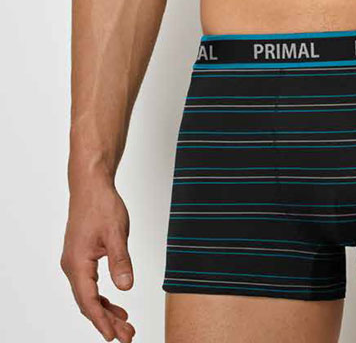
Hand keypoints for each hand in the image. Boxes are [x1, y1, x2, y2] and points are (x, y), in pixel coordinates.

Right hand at [60, 179, 135, 341]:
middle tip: (127, 335)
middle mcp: (72, 266)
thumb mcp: (117, 233)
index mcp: (77, 263)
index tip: (113, 337)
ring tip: (124, 324)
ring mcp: (74, 262)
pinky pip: (89, 284)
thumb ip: (120, 261)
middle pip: (88, 303)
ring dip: (105, 311)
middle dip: (107, 321)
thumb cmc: (101, 205)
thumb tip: (126, 287)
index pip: (89, 301)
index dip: (102, 321)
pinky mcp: (80, 257)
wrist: (90, 185)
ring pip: (88, 295)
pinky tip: (116, 303)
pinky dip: (102, 297)